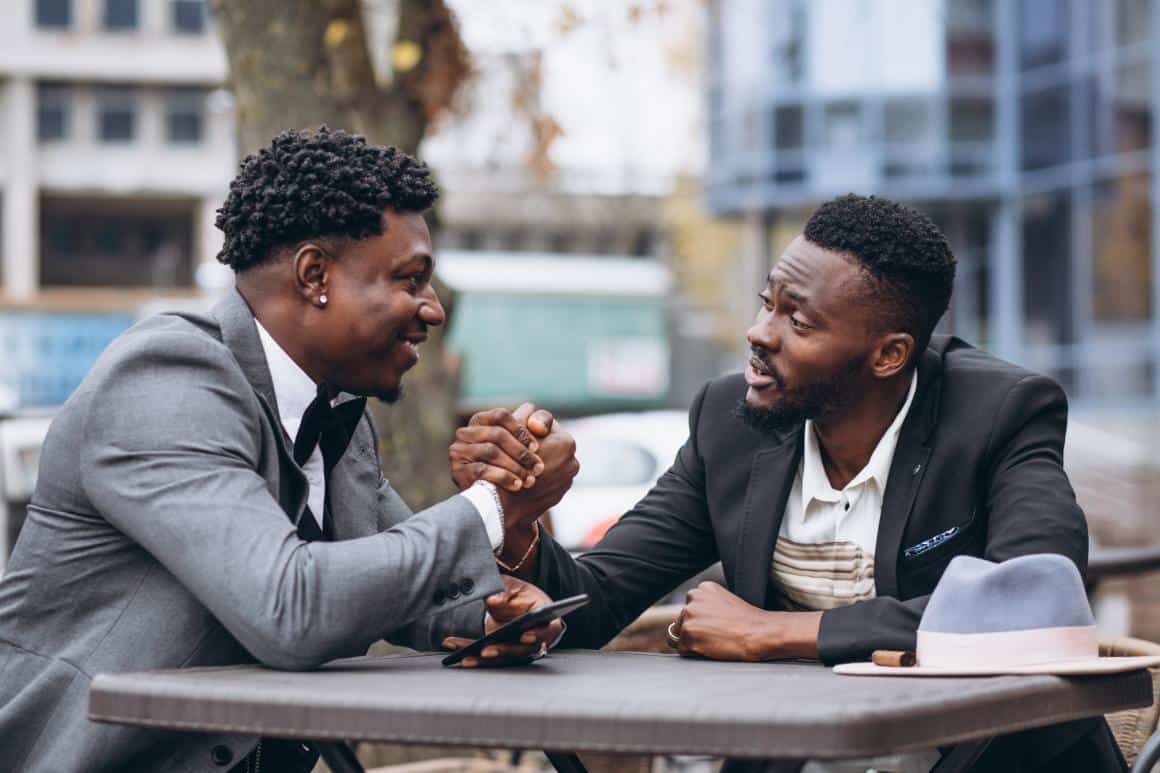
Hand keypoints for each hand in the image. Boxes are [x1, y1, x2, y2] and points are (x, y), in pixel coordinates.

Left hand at [441, 575, 562, 667]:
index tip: (524, 635)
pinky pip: (485, 656)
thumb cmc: (520, 595)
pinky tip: (452, 645)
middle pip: (522, 650)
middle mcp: (534, 639)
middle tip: (486, 651)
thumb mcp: (514, 587)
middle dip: (503, 651)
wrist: (514, 602)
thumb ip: (505, 593)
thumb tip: (494, 599)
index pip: (547, 630)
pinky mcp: (501, 653)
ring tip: (464, 657)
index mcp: (545, 620)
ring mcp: (517, 649)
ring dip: (483, 660)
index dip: (538, 635)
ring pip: (502, 658)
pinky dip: (468, 651)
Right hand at [449, 404, 553, 492]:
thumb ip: (536, 424)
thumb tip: (538, 425)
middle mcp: (465, 433)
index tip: (537, 447)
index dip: (521, 430)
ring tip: (530, 479)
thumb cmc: (514, 465)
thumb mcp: (525, 443)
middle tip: (538, 467)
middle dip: (521, 452)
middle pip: (497, 434)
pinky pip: (482, 470)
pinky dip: (503, 477)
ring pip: (491, 451)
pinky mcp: (458, 471)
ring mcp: (458, 452)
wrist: (495, 500)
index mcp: (480, 420)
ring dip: (515, 466)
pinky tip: (517, 485)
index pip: (501, 416)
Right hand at [497, 413, 577, 532]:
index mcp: (566, 443)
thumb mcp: (513, 434)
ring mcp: (567, 480)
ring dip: (535, 461)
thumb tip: (528, 410)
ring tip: (520, 465)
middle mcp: (572, 462)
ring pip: (550, 461)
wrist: (503, 506)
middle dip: (534, 444)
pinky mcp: (559, 494)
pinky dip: (537, 477)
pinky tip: (521, 477)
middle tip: (518, 448)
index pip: (545, 422)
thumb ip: (524, 419)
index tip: (519, 434)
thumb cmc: (506, 464)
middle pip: (550, 443)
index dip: (528, 424)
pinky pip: (547, 479)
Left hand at [673, 581, 820, 661]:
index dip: (703, 621)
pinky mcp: (688, 634)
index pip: (690, 608)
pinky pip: (683, 649)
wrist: (759, 633)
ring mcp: (689, 615)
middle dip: (696, 631)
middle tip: (717, 634)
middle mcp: (692, 598)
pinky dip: (694, 653)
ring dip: (694, 642)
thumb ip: (706, 605)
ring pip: (681, 635)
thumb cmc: (748, 622)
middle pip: (682, 621)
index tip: (717, 624)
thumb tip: (687, 620)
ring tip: (715, 641)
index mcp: (703, 588)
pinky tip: (711, 648)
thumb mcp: (725, 602)